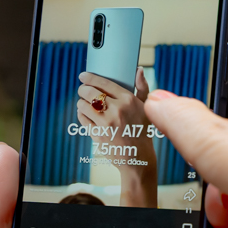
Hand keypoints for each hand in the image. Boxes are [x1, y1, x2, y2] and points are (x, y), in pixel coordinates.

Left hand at [76, 70, 157, 207]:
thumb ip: (142, 87)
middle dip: (83, 90)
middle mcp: (116, 110)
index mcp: (128, 100)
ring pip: (82, 105)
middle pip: (89, 92)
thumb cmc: (142, 130)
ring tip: (85, 103)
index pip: (103, 83)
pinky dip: (81, 114)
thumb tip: (139, 69)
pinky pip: (82, 119)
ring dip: (81, 102)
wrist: (138, 157)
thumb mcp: (146, 108)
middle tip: (83, 90)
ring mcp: (105, 124)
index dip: (89, 78)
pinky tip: (85, 113)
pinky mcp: (97, 135)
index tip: (83, 76)